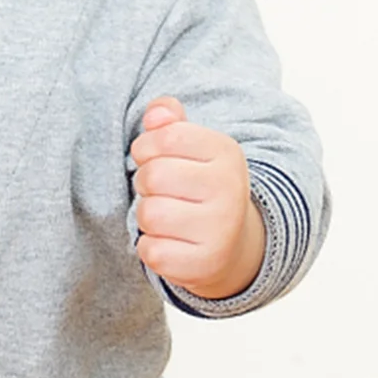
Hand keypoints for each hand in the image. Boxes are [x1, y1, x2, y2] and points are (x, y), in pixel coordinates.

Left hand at [129, 97, 265, 298]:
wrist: (231, 244)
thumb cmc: (197, 187)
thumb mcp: (190, 148)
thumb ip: (169, 122)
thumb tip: (156, 113)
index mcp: (226, 152)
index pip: (165, 136)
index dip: (146, 148)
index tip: (156, 158)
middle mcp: (230, 189)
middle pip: (152, 176)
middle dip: (146, 184)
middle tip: (163, 192)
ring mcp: (221, 229)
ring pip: (149, 214)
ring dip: (148, 217)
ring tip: (169, 218)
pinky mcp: (205, 263)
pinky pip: (151, 250)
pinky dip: (151, 247)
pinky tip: (172, 243)